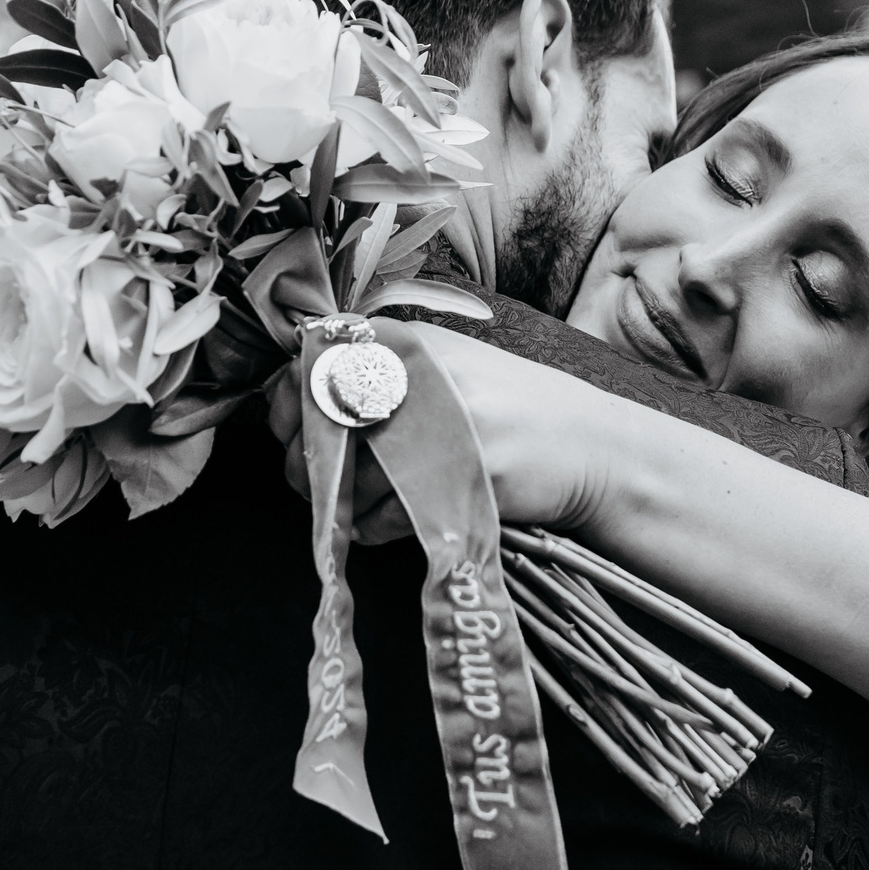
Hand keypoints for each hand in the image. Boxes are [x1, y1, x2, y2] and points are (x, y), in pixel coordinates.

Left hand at [264, 323, 631, 544]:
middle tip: (322, 488)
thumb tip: (285, 401)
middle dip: (305, 470)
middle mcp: (411, 373)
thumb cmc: (502, 409)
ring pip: (343, 483)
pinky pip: (381, 517)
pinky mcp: (455, 474)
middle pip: (313, 431)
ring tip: (367, 508)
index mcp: (399, 339)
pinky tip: (396, 520)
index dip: (284, 413)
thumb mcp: (436, 367)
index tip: (294, 438)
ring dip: (343, 508)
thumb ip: (368, 373)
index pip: (301, 371)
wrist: (584, 446)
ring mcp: (435, 423)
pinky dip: (375, 530)